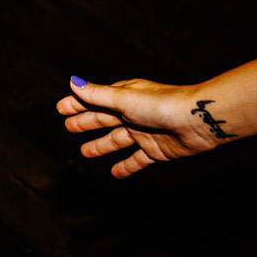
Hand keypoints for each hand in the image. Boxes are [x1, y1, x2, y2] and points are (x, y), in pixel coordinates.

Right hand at [56, 76, 232, 178]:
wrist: (197, 122)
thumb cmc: (161, 104)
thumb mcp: (124, 98)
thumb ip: (98, 94)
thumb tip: (73, 82)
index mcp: (124, 96)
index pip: (95, 100)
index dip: (77, 104)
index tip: (60, 109)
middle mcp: (132, 113)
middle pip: (104, 119)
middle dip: (86, 123)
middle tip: (69, 128)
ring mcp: (144, 132)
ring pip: (117, 140)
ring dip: (101, 145)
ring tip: (85, 152)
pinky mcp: (155, 150)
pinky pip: (136, 160)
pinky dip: (125, 166)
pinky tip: (114, 173)